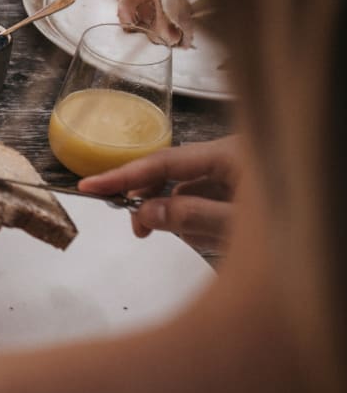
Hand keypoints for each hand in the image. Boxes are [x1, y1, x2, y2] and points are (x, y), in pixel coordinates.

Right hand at [78, 137, 240, 250]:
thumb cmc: (302, 232)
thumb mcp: (239, 225)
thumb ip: (192, 216)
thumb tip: (145, 212)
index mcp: (230, 154)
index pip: (162, 161)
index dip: (123, 175)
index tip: (89, 186)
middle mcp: (231, 158)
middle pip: (173, 174)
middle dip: (155, 202)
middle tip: (141, 231)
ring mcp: (238, 176)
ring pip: (190, 194)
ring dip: (187, 219)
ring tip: (209, 238)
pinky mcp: (243, 195)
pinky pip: (206, 205)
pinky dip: (203, 224)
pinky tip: (218, 237)